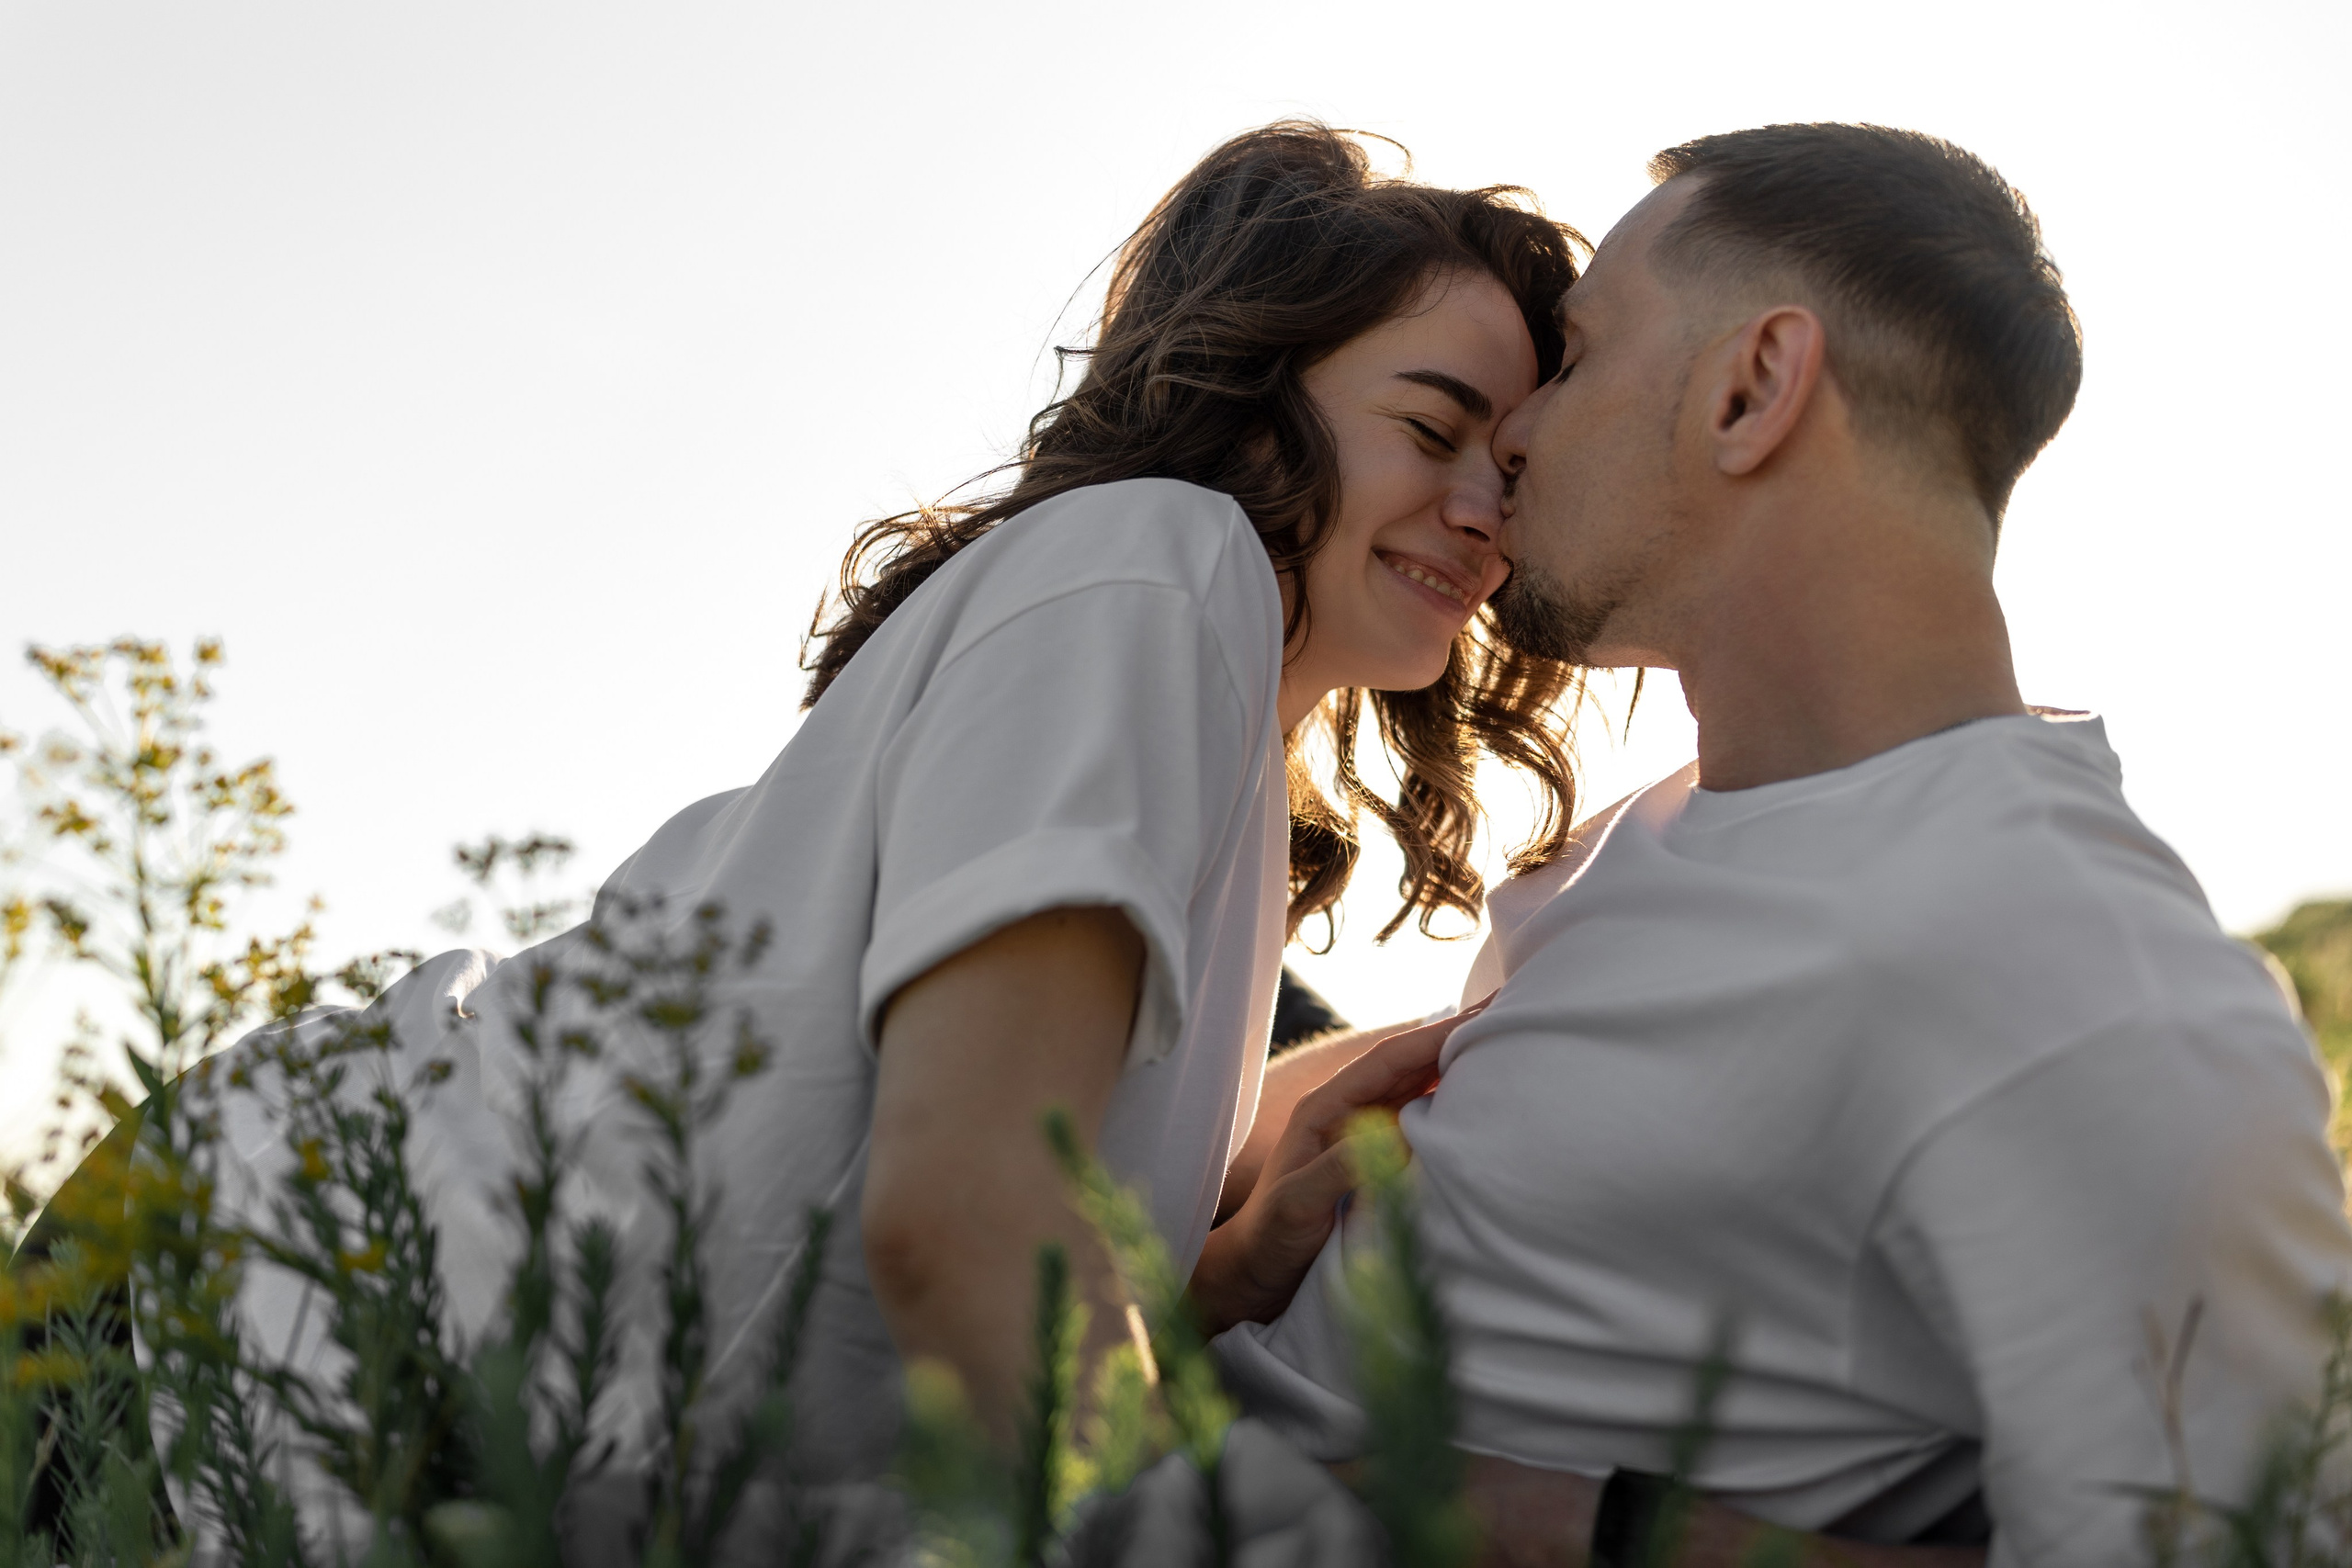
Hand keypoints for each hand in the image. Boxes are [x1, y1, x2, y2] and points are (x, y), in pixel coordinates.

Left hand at [1189, 997, 1490, 1333]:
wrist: (1254, 1276)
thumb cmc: (1267, 1239)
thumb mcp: (1298, 1202)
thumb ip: (1339, 1168)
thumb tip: (1399, 1137)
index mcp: (1326, 1109)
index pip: (1389, 1062)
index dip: (1435, 1037)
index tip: (1481, 1017)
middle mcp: (1349, 1115)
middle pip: (1410, 1067)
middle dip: (1456, 1041)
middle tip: (1508, 1016)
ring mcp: (1364, 1138)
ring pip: (1419, 1092)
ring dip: (1458, 1070)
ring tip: (1505, 1049)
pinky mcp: (1378, 1164)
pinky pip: (1421, 1126)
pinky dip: (1452, 1110)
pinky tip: (1480, 1106)